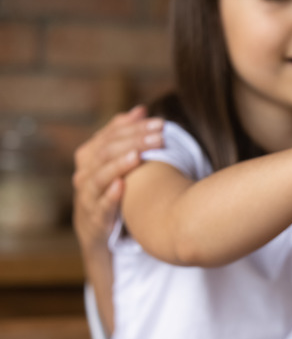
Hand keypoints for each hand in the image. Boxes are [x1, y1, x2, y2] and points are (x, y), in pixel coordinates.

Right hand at [72, 106, 163, 250]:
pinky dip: (110, 196)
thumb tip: (140, 110)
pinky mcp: (95, 219)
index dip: (134, 128)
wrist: (96, 229)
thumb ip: (124, 135)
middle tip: (160, 137)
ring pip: (99, 177)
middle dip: (134, 142)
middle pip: (106, 152)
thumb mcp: (115, 162)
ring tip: (137, 155)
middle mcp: (85, 173)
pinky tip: (122, 186)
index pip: (110, 135)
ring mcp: (88, 196)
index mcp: (90, 156)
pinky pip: (100, 206)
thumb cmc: (110, 188)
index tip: (160, 123)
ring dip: (119, 165)